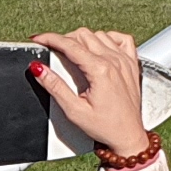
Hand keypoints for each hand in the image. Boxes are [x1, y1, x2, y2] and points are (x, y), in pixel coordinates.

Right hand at [29, 28, 155, 160]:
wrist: (128, 136)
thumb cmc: (106, 127)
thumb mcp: (74, 110)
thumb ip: (55, 86)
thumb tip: (39, 69)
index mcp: (100, 70)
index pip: (70, 44)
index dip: (50, 39)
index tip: (39, 39)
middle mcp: (114, 62)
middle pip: (84, 35)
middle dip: (65, 39)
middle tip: (54, 51)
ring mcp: (125, 61)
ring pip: (100, 34)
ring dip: (84, 39)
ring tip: (74, 52)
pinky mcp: (132, 64)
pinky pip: (121, 39)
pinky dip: (108, 38)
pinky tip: (100, 48)